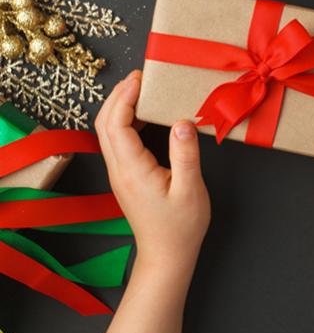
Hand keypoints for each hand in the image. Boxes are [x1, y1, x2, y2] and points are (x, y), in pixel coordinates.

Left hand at [95, 70, 210, 283]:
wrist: (166, 255)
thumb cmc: (181, 227)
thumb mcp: (190, 190)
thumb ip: (185, 154)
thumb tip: (182, 121)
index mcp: (132, 169)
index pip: (116, 123)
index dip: (125, 96)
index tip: (141, 78)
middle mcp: (118, 168)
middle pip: (104, 122)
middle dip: (118, 94)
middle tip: (140, 76)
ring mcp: (119, 172)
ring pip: (107, 130)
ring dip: (119, 105)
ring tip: (141, 88)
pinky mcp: (125, 175)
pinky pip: (116, 140)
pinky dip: (124, 119)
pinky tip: (143, 114)